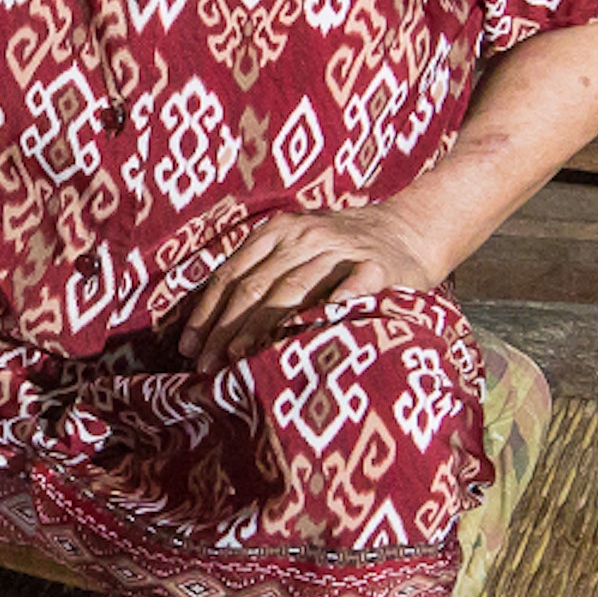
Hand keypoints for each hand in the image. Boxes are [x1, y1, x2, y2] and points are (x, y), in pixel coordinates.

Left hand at [173, 202, 438, 371]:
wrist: (408, 230)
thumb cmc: (340, 252)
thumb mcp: (296, 248)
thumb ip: (259, 274)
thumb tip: (207, 325)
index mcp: (279, 231)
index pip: (232, 274)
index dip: (207, 313)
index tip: (188, 349)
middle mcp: (305, 236)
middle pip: (255, 286)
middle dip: (225, 329)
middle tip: (206, 366)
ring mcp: (342, 250)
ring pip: (294, 290)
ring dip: (262, 326)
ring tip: (240, 357)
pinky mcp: (378, 266)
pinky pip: (354, 285)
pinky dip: (337, 302)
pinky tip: (319, 326)